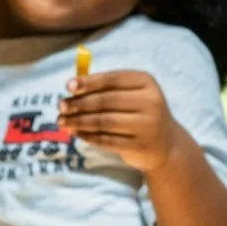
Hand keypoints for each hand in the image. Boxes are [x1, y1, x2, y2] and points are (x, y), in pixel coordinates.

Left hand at [58, 70, 185, 172]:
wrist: (166, 144)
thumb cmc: (140, 113)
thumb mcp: (131, 94)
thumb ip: (106, 88)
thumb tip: (72, 87)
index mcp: (146, 82)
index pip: (112, 79)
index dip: (88, 82)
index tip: (68, 86)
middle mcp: (150, 102)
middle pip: (106, 101)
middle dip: (79, 104)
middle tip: (60, 106)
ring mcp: (146, 125)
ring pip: (104, 122)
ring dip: (79, 121)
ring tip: (62, 121)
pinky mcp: (139, 146)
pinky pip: (106, 140)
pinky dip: (88, 136)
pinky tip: (77, 133)